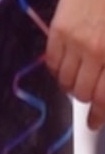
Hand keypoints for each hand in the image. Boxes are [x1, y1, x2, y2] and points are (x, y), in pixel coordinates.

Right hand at [46, 0, 104, 128]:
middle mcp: (97, 51)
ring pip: (66, 80)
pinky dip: (59, 70)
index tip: (95, 122)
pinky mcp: (59, 31)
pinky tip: (67, 65)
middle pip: (84, 92)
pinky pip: (52, 63)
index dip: (99, 114)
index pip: (104, 97)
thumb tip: (103, 94)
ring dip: (71, 85)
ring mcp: (76, 41)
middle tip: (90, 96)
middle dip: (87, 99)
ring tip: (78, 78)